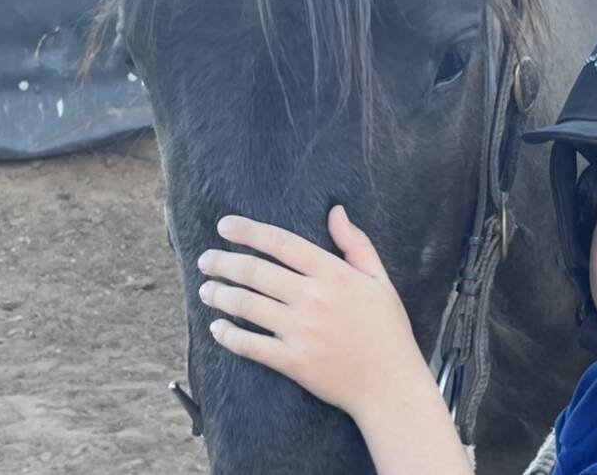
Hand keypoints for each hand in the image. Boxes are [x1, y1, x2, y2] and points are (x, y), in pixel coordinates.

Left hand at [197, 206, 432, 417]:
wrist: (390, 385)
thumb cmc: (388, 330)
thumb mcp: (380, 280)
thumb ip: (356, 243)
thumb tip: (336, 211)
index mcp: (335, 274)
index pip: (282, 243)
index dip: (248, 231)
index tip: (224, 226)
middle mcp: (313, 299)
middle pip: (255, 272)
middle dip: (223, 262)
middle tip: (206, 259)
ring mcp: (300, 331)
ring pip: (246, 305)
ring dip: (219, 294)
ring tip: (206, 289)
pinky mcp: (292, 362)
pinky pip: (250, 345)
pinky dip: (228, 335)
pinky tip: (217, 327)